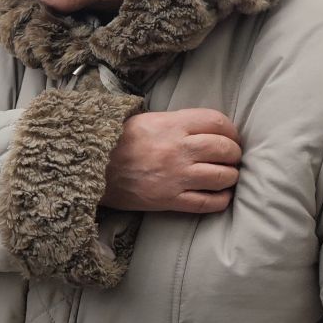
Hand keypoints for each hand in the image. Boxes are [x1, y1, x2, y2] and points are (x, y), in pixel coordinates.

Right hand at [101, 108, 241, 214]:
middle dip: (234, 154)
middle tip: (230, 158)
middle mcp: (178, 150)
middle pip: (226, 150)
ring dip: (230, 177)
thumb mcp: (145, 120)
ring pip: (223, 177)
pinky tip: (219, 195)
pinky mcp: (169, 200)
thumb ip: (177, 122)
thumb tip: (207, 129)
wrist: (88, 167)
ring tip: (225, 176)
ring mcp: (175, 176)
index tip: (230, 137)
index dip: (231, 131)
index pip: (218, 123)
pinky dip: (221, 200)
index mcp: (171, 125)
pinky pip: (208, 203)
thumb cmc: (116, 142)